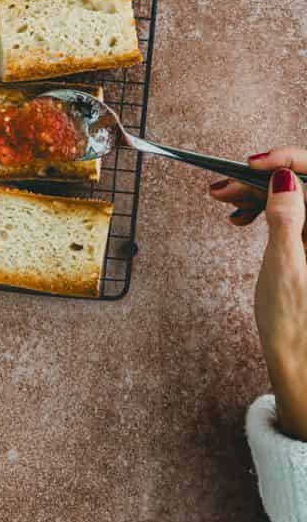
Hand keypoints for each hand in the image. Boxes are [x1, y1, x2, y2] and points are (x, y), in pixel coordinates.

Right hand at [209, 151, 306, 440]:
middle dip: (263, 180)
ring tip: (227, 206)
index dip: (285, 161)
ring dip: (259, 195)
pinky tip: (244, 220)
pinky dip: (266, 212)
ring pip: (293, 198)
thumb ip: (286, 217)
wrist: (300, 360)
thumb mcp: (284, 266)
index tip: (251, 164)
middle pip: (302, 185)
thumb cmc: (294, 323)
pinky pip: (292, 215)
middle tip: (223, 188)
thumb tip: (284, 177)